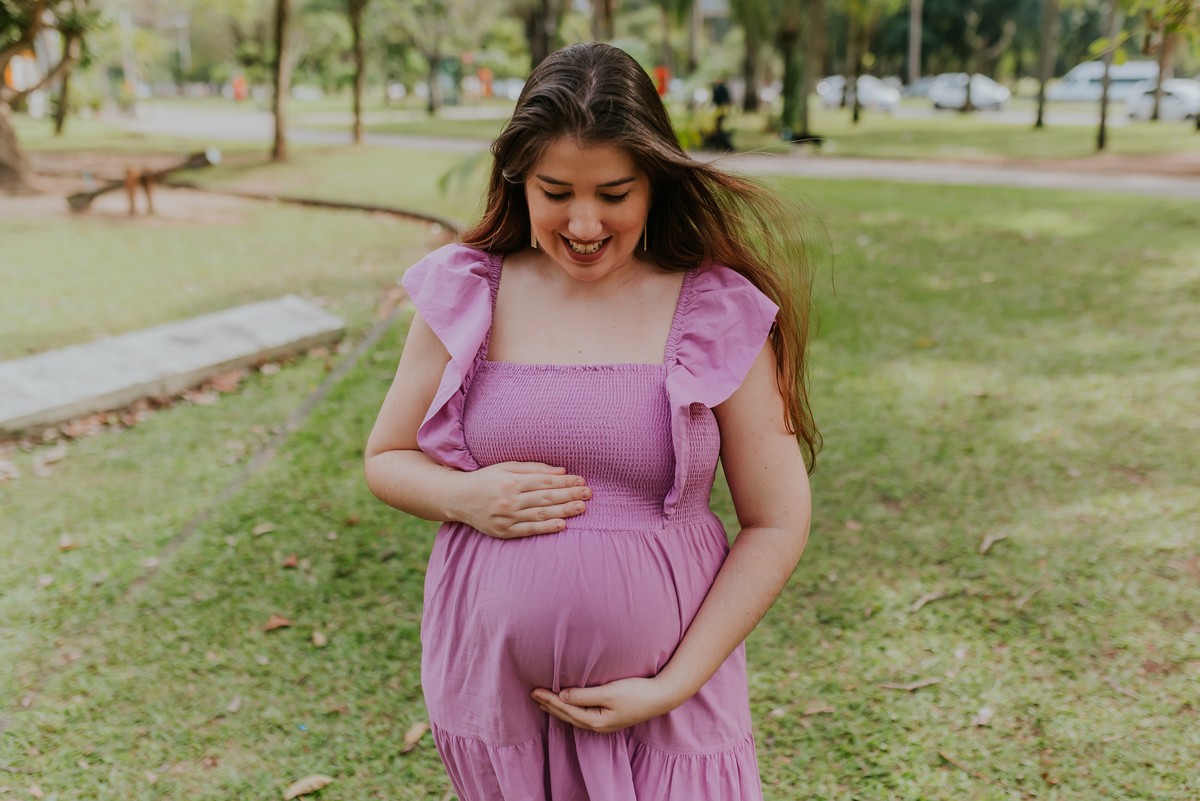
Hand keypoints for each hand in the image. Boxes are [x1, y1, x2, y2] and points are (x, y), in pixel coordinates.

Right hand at [451, 462, 590, 538]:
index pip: (544, 481)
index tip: (581, 480)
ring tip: (581, 508)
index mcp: (510, 481)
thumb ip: (533, 468)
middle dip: (569, 495)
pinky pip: (529, 530)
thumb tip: (561, 471)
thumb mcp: (506, 466)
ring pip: (541, 514)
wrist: (458, 499)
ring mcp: (506, 518)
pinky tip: (562, 524)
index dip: (565, 481)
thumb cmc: (485, 479)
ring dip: (564, 511)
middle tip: (588, 493)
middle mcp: (509, 500)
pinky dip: (546, 528)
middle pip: (546, 498)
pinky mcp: (504, 532)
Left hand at [531, 677, 683, 733]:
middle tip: (533, 695)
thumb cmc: (636, 692)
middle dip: (550, 706)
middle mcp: (598, 725)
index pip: (565, 709)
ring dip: (559, 710)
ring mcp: (605, 723)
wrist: (662, 697)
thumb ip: (584, 695)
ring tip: (545, 703)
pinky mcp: (611, 718)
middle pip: (567, 716)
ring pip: (575, 717)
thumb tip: (562, 697)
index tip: (534, 691)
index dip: (549, 699)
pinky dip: (571, 710)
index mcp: (595, 720)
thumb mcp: (608, 692)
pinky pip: (583, 716)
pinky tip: (570, 706)